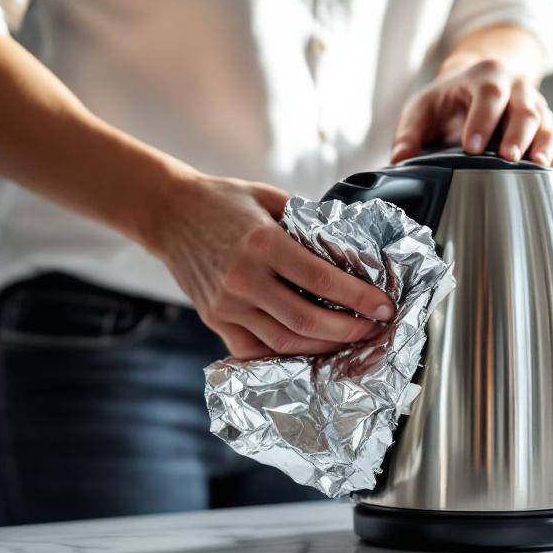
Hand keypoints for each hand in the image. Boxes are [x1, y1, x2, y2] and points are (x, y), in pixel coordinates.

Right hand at [147, 174, 394, 359]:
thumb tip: (349, 250)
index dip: (358, 298)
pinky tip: (310, 348)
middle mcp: (244, 279)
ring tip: (349, 339)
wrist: (167, 213)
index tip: (384, 306)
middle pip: (307, 320)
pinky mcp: (215, 319)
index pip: (321, 279)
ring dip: (323, 346)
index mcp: (262, 243)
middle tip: (374, 328)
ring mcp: (227, 304)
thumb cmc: (221, 201)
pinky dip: (285, 354)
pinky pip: (255, 350)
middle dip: (349, 330)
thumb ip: (307, 224)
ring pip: (284, 341)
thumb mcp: (269, 198)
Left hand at [390, 58, 552, 168]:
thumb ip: (409, 132)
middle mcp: (516, 88)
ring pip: (546, 124)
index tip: (470, 148)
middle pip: (524, 108)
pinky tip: (551, 172)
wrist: (476, 87)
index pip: (488, 94)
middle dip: (517, 134)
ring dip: (542, 146)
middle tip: (507, 158)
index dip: (482, 121)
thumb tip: (399, 159)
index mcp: (485, 77)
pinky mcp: (547, 127)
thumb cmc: (449, 100)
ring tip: (537, 167)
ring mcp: (536, 107)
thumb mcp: (423, 108)